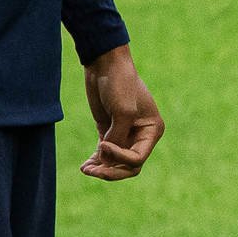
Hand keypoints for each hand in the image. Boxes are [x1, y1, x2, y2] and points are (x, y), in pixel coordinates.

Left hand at [81, 44, 163, 180]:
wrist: (105, 65)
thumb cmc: (120, 84)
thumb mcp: (122, 112)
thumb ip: (117, 139)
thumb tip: (106, 162)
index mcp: (152, 129)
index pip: (137, 158)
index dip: (119, 157)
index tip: (103, 142)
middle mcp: (141, 135)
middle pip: (129, 167)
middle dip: (111, 172)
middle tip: (94, 171)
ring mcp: (124, 134)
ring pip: (116, 164)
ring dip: (101, 169)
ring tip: (86, 169)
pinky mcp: (108, 132)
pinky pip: (105, 155)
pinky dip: (96, 162)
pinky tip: (85, 166)